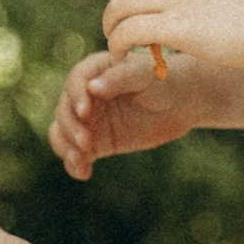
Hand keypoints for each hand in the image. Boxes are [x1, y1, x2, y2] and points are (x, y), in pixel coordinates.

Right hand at [51, 44, 214, 179]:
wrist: (180, 104)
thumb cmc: (162, 81)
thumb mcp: (144, 75)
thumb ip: (119, 79)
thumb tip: (92, 87)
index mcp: (94, 71)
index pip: (75, 82)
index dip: (76, 97)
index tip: (85, 113)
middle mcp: (85, 95)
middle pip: (64, 110)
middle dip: (71, 127)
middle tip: (86, 143)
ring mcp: (88, 120)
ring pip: (62, 133)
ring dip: (66, 147)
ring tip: (80, 161)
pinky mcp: (95, 142)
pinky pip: (76, 154)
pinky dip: (74, 164)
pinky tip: (84, 173)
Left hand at [100, 0, 243, 80]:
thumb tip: (195, 13)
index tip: (135, 19)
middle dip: (117, 14)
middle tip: (123, 37)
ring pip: (119, 8)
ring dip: (111, 30)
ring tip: (117, 50)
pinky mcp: (176, 25)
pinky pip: (129, 31)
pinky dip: (118, 44)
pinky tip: (122, 59)